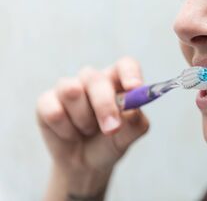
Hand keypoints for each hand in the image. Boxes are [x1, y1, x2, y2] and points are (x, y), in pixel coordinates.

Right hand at [37, 57, 149, 197]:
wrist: (86, 165)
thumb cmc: (111, 142)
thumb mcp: (129, 136)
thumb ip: (135, 122)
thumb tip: (133, 110)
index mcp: (118, 81)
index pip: (126, 65)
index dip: (129, 73)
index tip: (134, 88)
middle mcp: (93, 79)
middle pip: (96, 79)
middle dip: (104, 106)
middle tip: (112, 129)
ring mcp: (68, 87)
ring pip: (72, 91)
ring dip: (83, 120)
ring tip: (88, 130)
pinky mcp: (46, 101)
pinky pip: (54, 111)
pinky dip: (65, 130)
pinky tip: (70, 134)